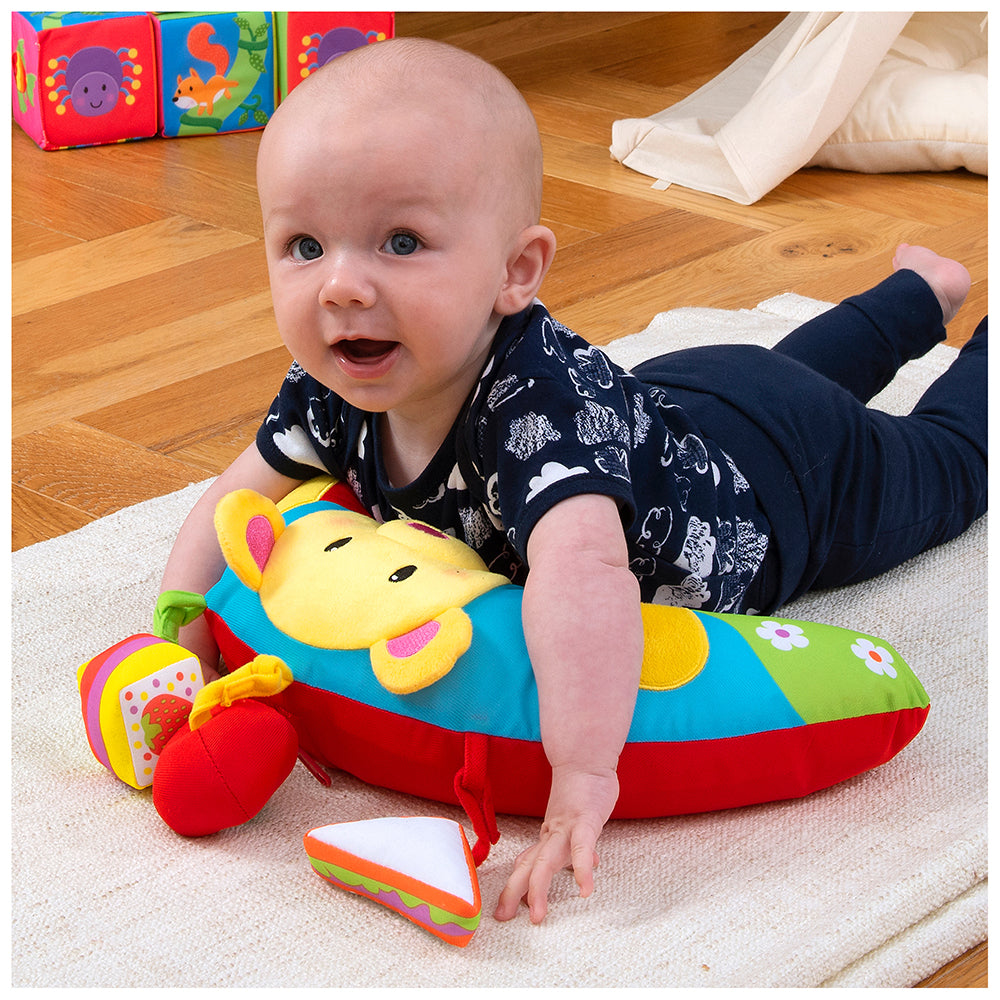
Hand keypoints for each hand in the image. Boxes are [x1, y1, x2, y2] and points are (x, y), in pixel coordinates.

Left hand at [493, 764, 618, 923]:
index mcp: (548, 836)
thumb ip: (575, 845)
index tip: (504, 909)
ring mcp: (566, 826)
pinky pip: (582, 846)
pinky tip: (585, 888)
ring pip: (547, 860)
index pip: (527, 863)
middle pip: (529, 866)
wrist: (586, 759)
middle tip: (503, 917)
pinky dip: (581, 868)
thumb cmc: (581, 792)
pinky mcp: (586, 819)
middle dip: (515, 892)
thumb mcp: (572, 823)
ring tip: (537, 914)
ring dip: (538, 888)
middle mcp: (551, 834)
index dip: (515, 886)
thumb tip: (586, 867)